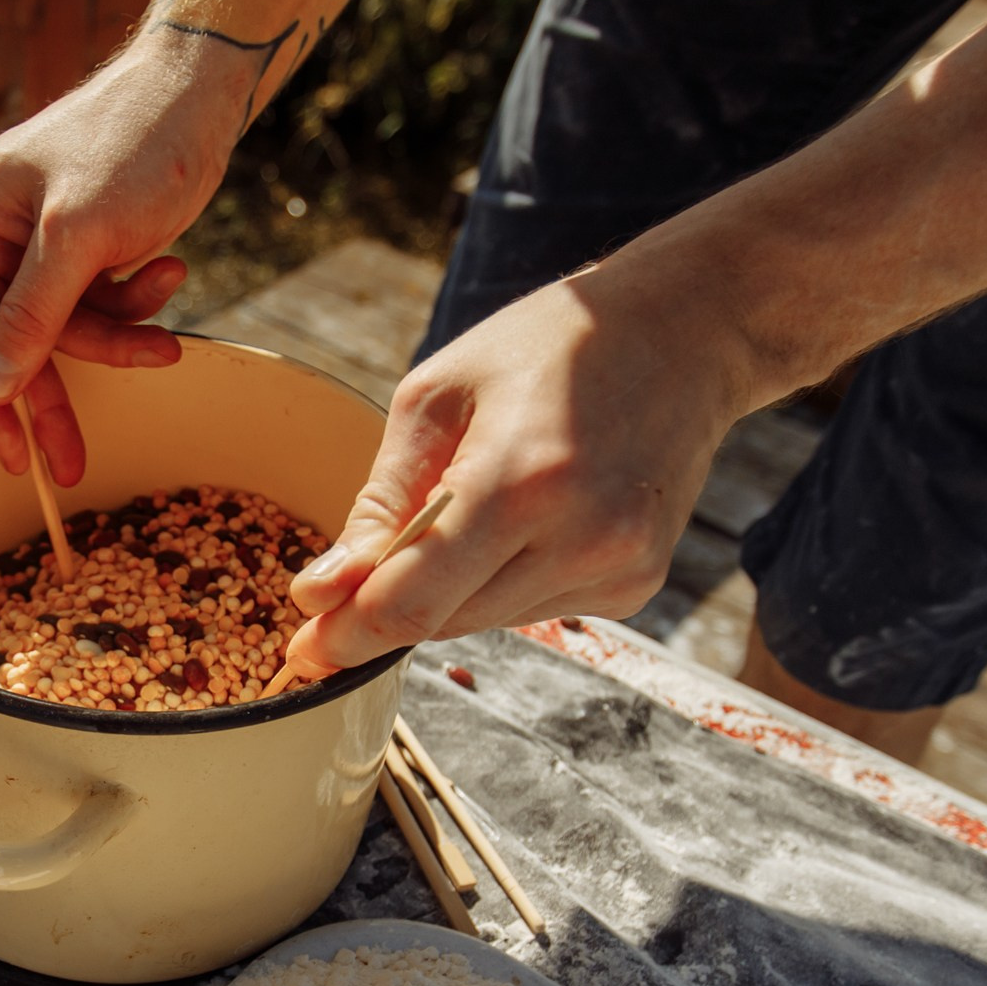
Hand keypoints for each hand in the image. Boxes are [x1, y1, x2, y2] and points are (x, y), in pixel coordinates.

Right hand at [0, 34, 253, 483]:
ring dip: (119, 336)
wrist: (199, 96)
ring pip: (67, 331)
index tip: (14, 458)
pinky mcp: (84, 247)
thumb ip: (32, 316)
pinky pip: (99, 306)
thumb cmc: (132, 146)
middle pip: (15, 341)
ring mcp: (38, 243)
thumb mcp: (79, 239)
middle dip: (59, 392)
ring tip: (167, 331)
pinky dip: (136, 306)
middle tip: (74, 463)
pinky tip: (170, 272)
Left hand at [285, 268, 751, 671]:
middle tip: (341, 594)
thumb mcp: (436, 397)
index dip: (346, 638)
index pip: (411, 602)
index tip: (302, 652)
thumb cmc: (548, 346)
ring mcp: (617, 569)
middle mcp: (579, 538)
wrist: (685, 333)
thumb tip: (323, 591)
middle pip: (443, 621)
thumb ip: (380, 504)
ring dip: (450, 589)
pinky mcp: (637, 585)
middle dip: (384, 613)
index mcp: (518, 480)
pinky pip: (535, 607)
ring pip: (486, 621)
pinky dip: (505, 580)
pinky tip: (528, 519)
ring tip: (474, 504)